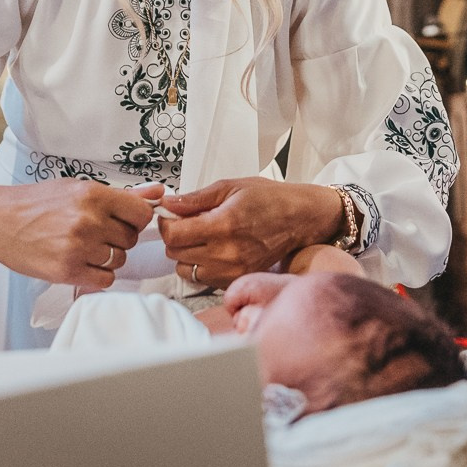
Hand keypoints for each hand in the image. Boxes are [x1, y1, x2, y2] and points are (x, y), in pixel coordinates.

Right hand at [0, 180, 164, 288]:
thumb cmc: (36, 203)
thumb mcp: (78, 188)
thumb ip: (123, 195)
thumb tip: (158, 193)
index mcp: (93, 195)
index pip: (142, 214)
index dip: (136, 219)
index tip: (125, 221)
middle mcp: (88, 220)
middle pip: (131, 239)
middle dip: (118, 237)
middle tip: (95, 232)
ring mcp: (78, 247)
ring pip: (120, 260)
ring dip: (108, 256)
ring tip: (84, 246)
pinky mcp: (68, 270)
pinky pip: (105, 279)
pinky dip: (98, 275)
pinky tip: (82, 263)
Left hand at [160, 178, 342, 288]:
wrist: (300, 219)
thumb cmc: (269, 199)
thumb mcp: (231, 187)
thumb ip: (196, 199)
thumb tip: (168, 204)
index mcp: (223, 225)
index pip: (173, 236)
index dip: (165, 224)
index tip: (170, 216)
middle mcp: (227, 253)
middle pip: (175, 254)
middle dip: (175, 237)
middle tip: (187, 224)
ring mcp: (233, 270)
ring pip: (186, 270)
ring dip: (186, 255)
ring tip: (201, 239)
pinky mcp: (238, 279)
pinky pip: (203, 280)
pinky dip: (201, 267)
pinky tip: (213, 251)